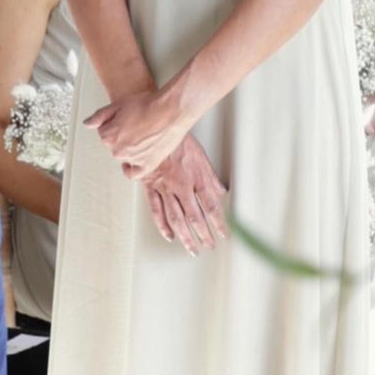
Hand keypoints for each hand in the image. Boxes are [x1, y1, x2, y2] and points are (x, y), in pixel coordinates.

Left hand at [87, 86, 190, 178]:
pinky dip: (132, 168)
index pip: (104, 133)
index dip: (114, 124)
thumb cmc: (147, 105)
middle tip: (135, 125)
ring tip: (142, 135)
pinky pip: (134, 173)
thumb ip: (100, 116)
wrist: (170, 110)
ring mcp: (133, 159)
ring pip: (125, 156)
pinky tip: (134, 162)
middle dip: (121, 137)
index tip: (123, 120)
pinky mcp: (148, 165)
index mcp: (108, 136)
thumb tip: (87, 124)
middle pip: (114, 145)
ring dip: (130, 149)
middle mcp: (118, 150)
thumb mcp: (118, 104)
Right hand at [141, 136, 228, 254]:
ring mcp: (165, 187)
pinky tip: (169, 235)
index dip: (219, 223)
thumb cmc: (178, 139)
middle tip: (209, 246)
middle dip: (204, 234)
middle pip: (195, 216)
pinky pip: (156, 209)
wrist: (156, 127)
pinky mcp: (151, 186)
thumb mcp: (201, 156)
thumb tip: (221, 190)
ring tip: (192, 248)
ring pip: (177, 217)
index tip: (223, 234)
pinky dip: (163, 225)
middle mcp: (182, 186)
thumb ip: (211, 176)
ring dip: (186, 236)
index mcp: (197, 178)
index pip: (212, 206)